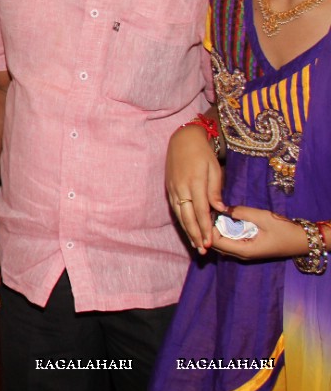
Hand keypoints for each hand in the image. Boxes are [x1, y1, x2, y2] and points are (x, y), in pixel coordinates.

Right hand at [166, 124, 224, 251]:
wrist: (182, 140)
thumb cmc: (202, 153)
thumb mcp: (214, 168)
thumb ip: (215, 190)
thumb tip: (220, 209)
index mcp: (194, 183)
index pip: (201, 211)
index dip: (205, 228)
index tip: (210, 242)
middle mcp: (181, 188)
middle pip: (188, 217)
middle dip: (195, 235)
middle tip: (202, 250)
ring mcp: (173, 189)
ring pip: (180, 215)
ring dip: (187, 231)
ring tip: (195, 245)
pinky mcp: (169, 189)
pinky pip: (175, 209)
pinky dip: (182, 221)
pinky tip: (187, 229)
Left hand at [210, 205, 310, 260]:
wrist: (302, 241)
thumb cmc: (284, 230)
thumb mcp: (263, 217)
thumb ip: (242, 212)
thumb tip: (222, 208)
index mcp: (244, 250)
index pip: (215, 242)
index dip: (210, 228)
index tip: (211, 212)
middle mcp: (241, 255)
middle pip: (216, 245)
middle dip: (211, 229)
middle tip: (212, 212)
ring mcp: (245, 253)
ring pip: (222, 244)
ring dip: (218, 231)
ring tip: (218, 215)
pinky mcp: (248, 249)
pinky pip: (230, 243)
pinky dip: (225, 233)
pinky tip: (227, 221)